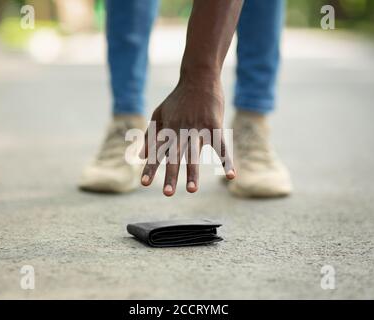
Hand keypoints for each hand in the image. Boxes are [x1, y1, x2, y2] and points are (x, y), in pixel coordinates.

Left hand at [139, 81, 234, 195]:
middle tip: (166, 193)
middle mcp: (180, 131)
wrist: (198, 78)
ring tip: (191, 190)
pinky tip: (231, 175)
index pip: (157, 152)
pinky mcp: (214, 125)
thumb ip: (150, 135)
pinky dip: (226, 160)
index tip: (144, 183)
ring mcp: (198, 128)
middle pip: (174, 156)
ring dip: (192, 172)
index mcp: (167, 130)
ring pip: (194, 154)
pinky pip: (220, 145)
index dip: (150, 167)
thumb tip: (141, 156)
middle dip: (170, 175)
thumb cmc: (178, 99)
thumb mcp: (159, 114)